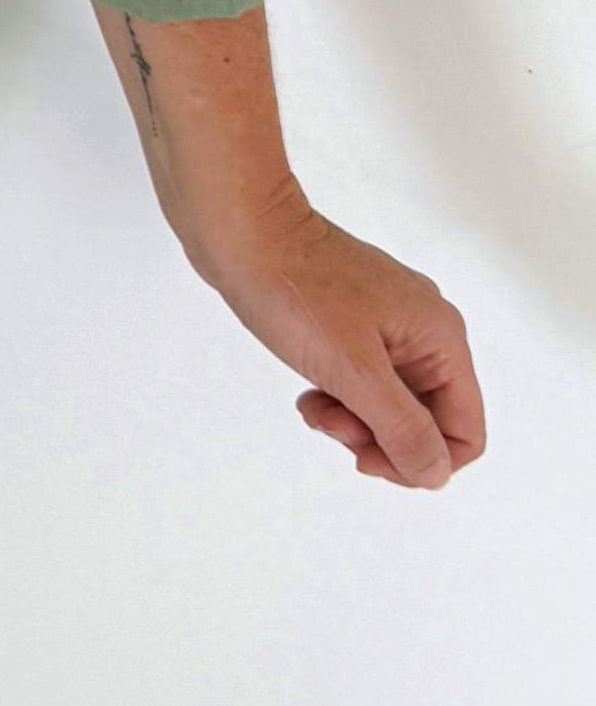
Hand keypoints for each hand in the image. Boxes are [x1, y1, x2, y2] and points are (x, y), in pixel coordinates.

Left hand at [201, 185, 483, 489]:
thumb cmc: (296, 288)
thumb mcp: (354, 371)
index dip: (422, 460)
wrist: (241, 230)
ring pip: (391, 406)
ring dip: (354, 422)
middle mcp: (424, 332)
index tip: (368, 457)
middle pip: (428, 422)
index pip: (465, 431)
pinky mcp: (354, 323)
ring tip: (314, 407)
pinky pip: (363, 382)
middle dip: (380, 439)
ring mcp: (389, 326)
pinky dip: (339, 398)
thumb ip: (401, 428)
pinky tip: (308, 393)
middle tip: (332, 424)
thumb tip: (435, 475)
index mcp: (440, 338)